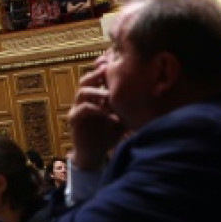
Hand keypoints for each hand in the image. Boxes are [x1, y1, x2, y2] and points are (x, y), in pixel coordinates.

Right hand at [68, 55, 124, 170]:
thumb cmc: (108, 135)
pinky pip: (83, 109)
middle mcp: (84, 100)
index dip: (104, 72)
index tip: (117, 66)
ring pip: (82, 92)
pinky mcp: (74, 119)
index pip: (96, 79)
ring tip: (110, 96)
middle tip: (109, 72)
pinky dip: (98, 110)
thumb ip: (126, 108)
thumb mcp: (121, 119)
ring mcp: (77, 108)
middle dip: (97, 75)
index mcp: (94, 97)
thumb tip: (146, 99)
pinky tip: (112, 117)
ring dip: (97, 92)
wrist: (94, 154)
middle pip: (86, 80)